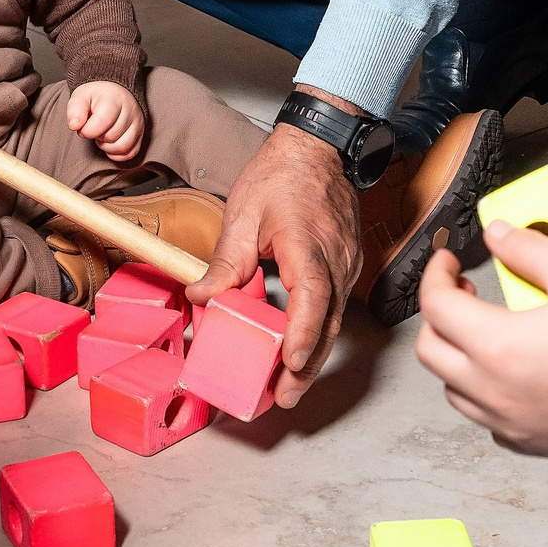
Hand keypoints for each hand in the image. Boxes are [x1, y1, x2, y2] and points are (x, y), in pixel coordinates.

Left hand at [66, 81, 143, 163]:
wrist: (115, 92)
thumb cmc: (96, 97)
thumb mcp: (80, 97)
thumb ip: (74, 110)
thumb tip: (74, 126)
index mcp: (114, 99)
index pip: (102, 122)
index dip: (87, 130)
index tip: (83, 126)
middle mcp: (130, 110)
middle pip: (111, 136)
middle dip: (97, 137)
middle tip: (93, 128)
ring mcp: (138, 123)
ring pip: (122, 147)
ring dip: (107, 147)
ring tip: (102, 136)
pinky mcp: (141, 134)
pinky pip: (131, 153)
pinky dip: (117, 154)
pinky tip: (109, 144)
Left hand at [187, 119, 359, 408]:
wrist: (318, 149)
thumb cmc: (282, 175)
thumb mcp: (243, 215)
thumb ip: (226, 262)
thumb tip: (201, 297)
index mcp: (309, 246)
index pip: (313, 298)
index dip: (304, 334)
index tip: (292, 363)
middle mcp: (336, 261)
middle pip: (329, 323)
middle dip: (308, 366)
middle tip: (284, 397)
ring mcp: (346, 265)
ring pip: (335, 320)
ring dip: (314, 355)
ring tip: (288, 386)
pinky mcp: (346, 267)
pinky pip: (334, 307)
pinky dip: (318, 333)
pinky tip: (298, 350)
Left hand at [414, 224, 547, 463]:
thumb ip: (528, 248)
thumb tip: (497, 234)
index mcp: (496, 345)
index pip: (435, 306)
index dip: (435, 274)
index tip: (449, 261)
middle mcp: (493, 391)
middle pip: (431, 352)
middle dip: (440, 315)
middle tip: (466, 292)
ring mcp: (511, 424)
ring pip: (454, 391)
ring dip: (459, 356)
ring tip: (491, 330)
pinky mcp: (534, 445)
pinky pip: (489, 420)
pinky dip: (487, 394)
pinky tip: (516, 373)